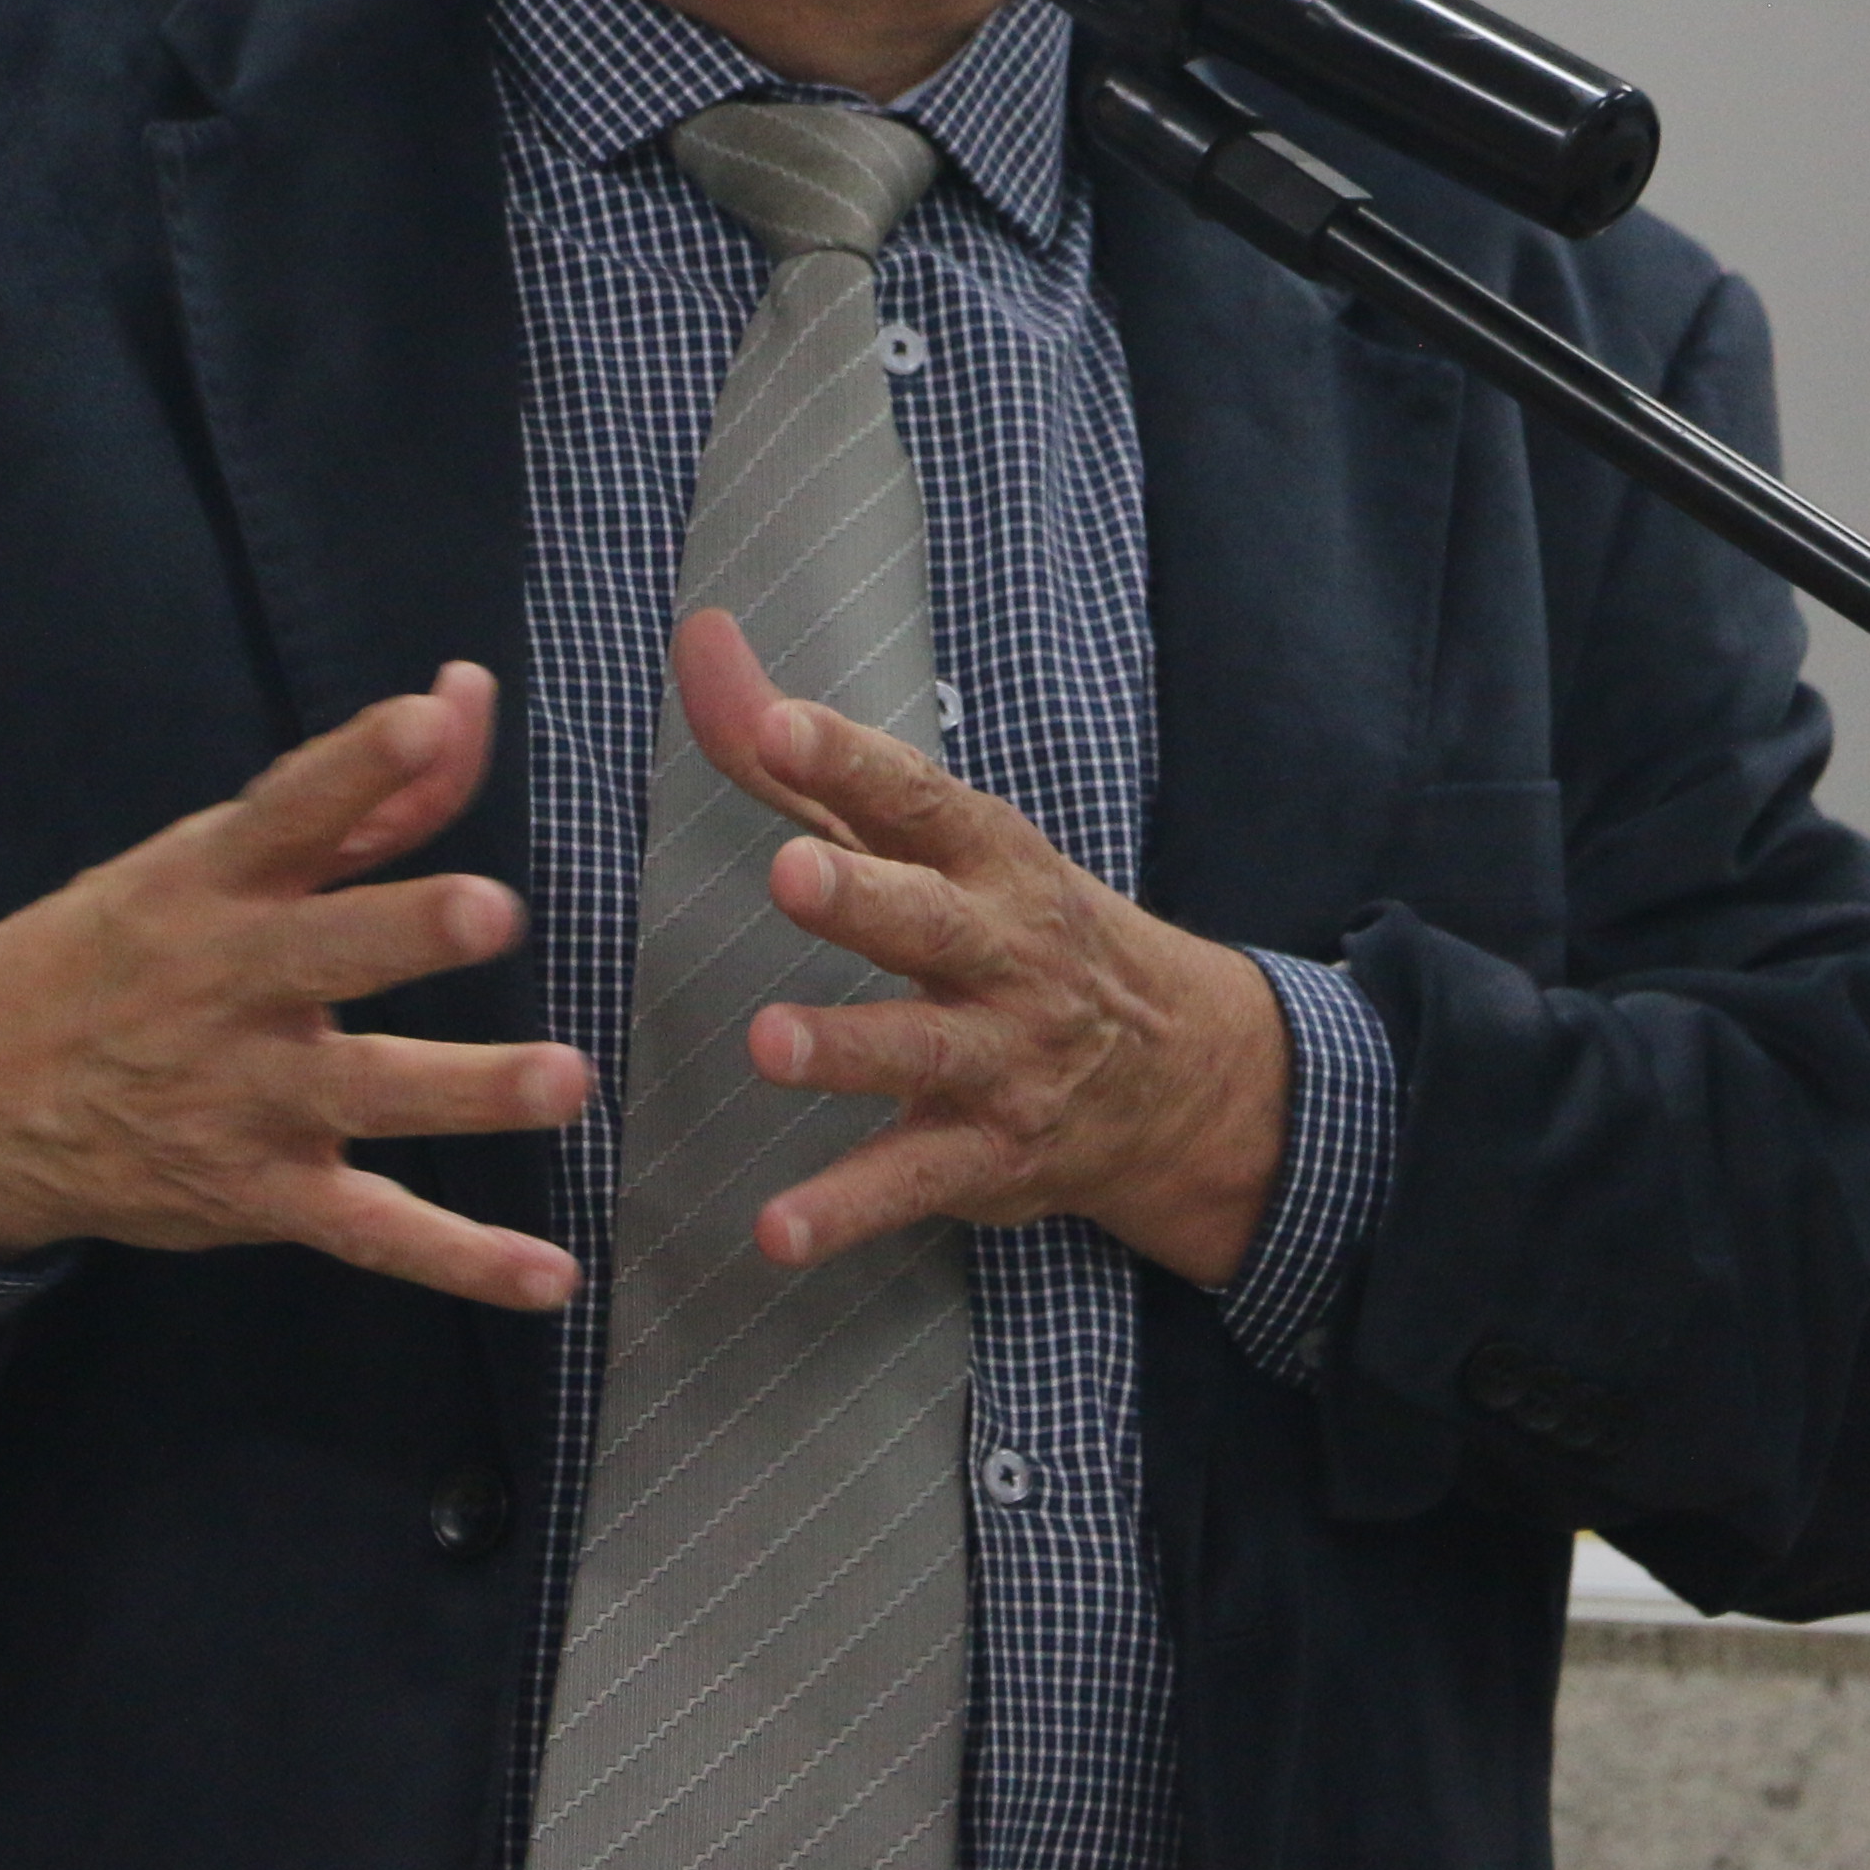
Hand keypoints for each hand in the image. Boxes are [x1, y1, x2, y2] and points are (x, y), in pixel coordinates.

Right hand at [0, 665, 591, 1308]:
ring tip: (562, 1081)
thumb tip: (467, 692)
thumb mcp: (211, 859)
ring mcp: (245, 1097)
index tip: (425, 719)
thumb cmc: (126, 952)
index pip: (289, 809)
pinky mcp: (260, 1192)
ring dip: (466, 1089)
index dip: (357, 763)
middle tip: (490, 910)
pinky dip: (462, 1261)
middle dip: (407, 930)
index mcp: (215, 882)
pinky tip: (551, 1277)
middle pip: (329, 951)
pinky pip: (372, 1233)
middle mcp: (230, 984)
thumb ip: (361, 790)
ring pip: (365, 1094)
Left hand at [669, 610, 1291, 1289]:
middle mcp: (1000, 952)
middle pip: (929, 919)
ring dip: (846, 1049)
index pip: (915, 797)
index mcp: (984, 856)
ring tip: (768, 1043)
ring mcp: (999, 1058)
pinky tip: (776, 1232)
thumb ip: (801, 755)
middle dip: (863, 896)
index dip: (846, 756)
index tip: (778, 725)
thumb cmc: (1007, 924)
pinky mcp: (984, 1156)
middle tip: (792, 874)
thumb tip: (698, 637)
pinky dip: (845, 1212)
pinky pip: (908, 1185)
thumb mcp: (928, 836)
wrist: (1172, 1070)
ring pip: (919, 1053)